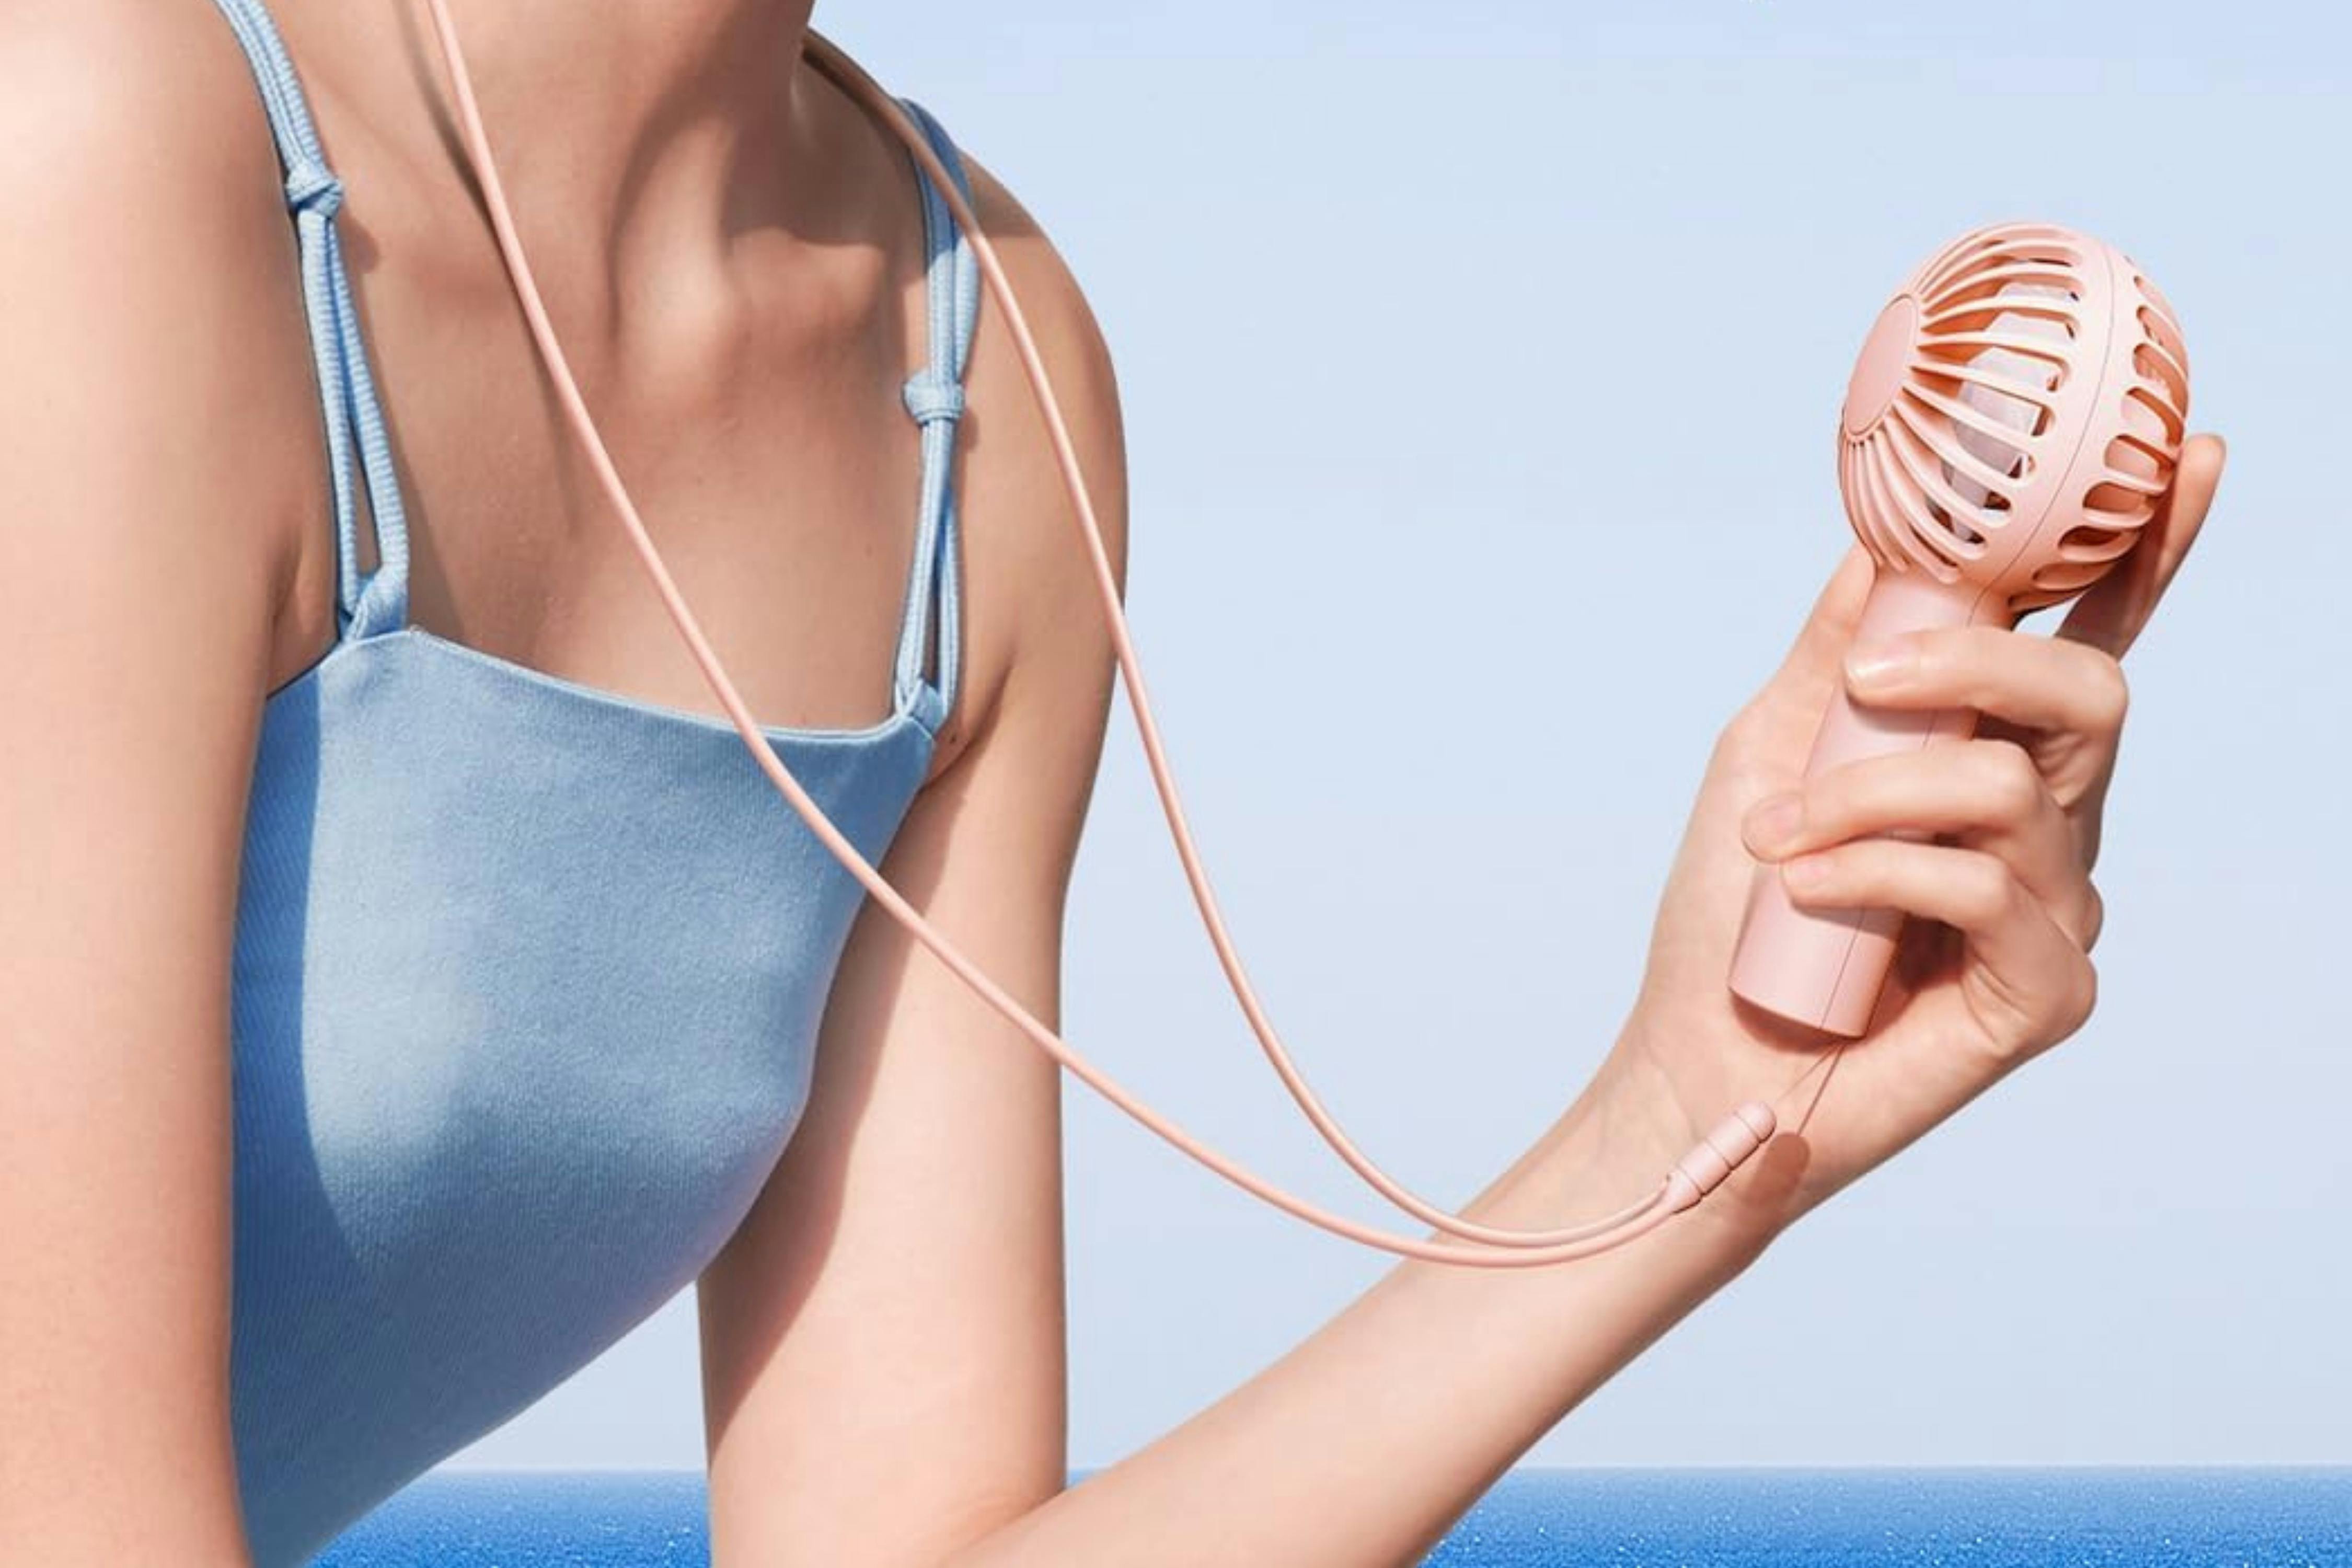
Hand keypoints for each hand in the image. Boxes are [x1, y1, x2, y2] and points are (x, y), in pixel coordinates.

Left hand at [1594, 433, 2225, 1236]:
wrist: (1698, 1057)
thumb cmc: (1731, 910)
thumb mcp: (1771, 749)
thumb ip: (1839, 650)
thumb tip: (1889, 534)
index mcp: (1991, 753)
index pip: (2089, 638)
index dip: (2146, 553)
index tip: (2190, 456)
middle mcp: (2047, 822)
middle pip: (2089, 688)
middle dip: (1976, 663)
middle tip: (1866, 686)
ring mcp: (2058, 907)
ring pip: (2013, 786)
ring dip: (1870, 794)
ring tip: (1771, 838)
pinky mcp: (2047, 989)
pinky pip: (1984, 884)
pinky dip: (1876, 874)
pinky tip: (1805, 902)